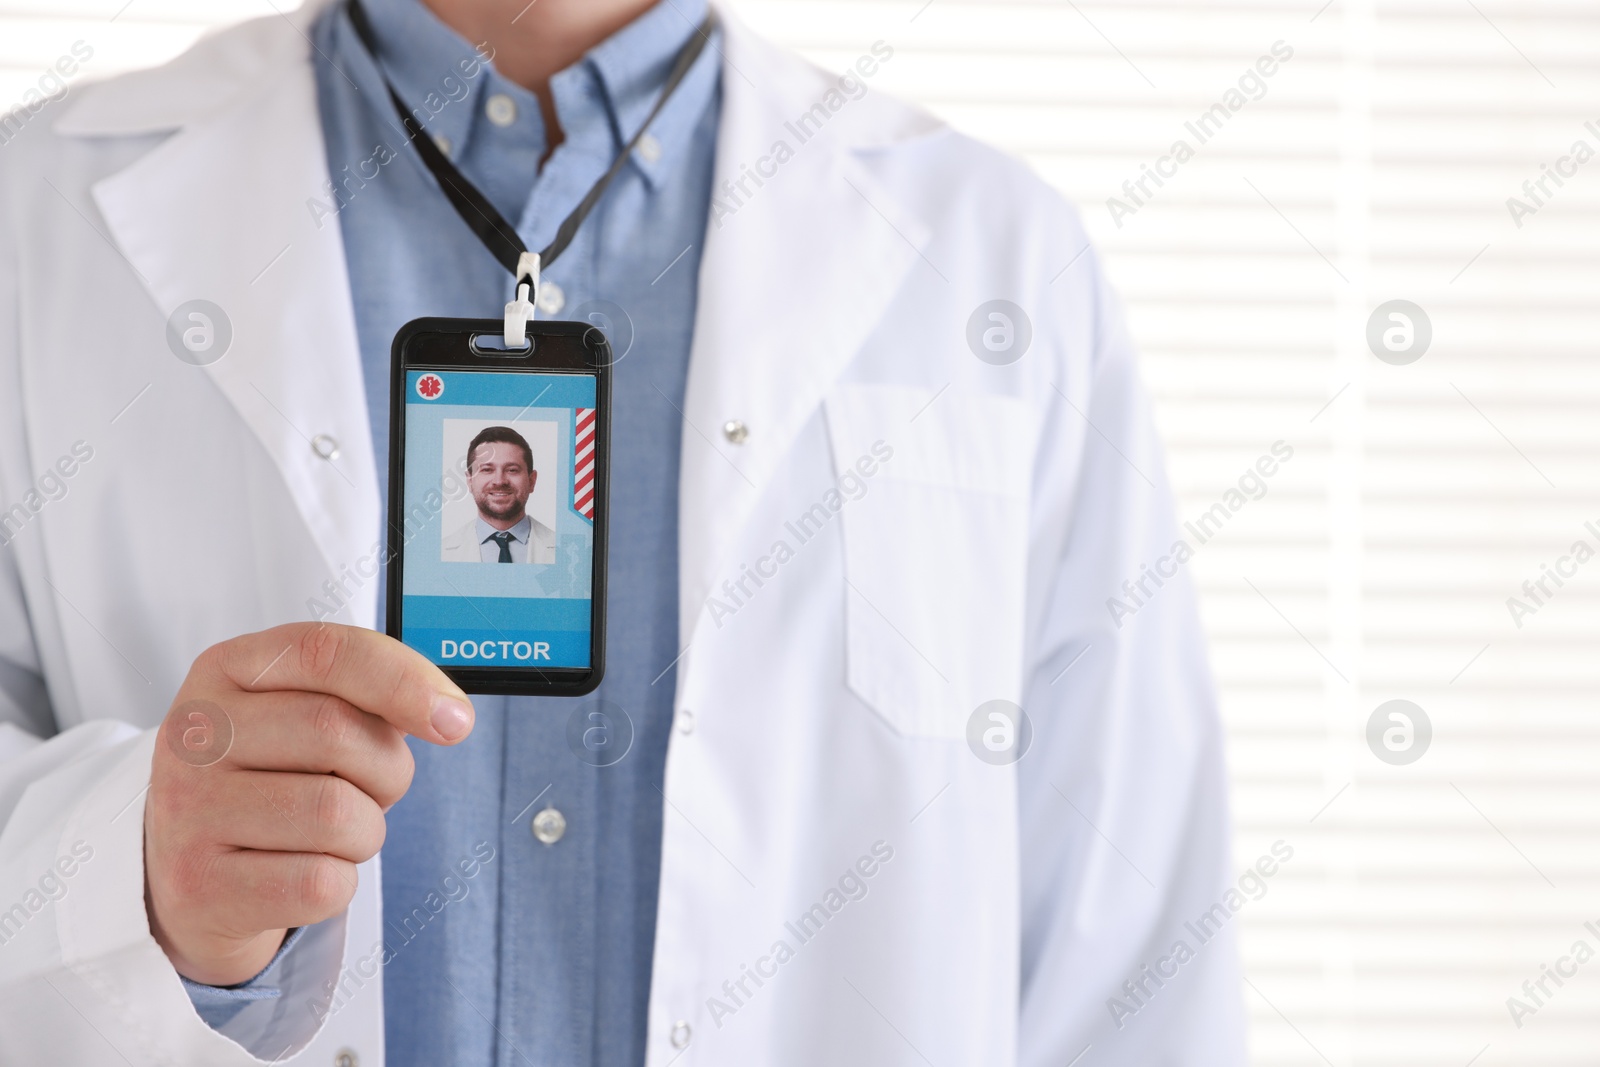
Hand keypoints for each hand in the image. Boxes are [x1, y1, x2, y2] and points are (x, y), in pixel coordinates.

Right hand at [144, 623, 473, 986]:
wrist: (191, 879)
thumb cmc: (270, 781)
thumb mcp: (299, 716)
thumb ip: (366, 695)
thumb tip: (449, 715)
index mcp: (224, 671)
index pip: (325, 651)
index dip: (403, 680)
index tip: (456, 720)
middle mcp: (194, 735)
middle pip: (337, 732)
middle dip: (387, 769)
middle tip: (372, 789)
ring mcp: (187, 812)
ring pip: (337, 814)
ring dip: (365, 832)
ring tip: (330, 835)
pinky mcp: (199, 887)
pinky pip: (320, 883)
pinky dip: (338, 883)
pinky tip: (301, 873)